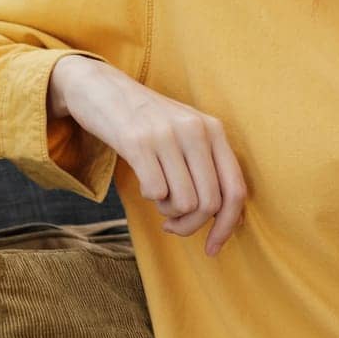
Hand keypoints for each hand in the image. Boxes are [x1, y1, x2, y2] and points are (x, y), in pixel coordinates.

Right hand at [50, 55, 247, 255]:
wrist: (102, 89)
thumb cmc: (148, 122)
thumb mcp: (187, 135)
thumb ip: (208, 168)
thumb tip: (229, 219)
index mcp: (214, 130)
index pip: (235, 190)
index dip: (227, 227)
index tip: (212, 248)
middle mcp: (196, 130)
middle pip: (209, 204)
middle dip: (190, 226)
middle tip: (172, 225)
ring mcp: (168, 135)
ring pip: (184, 203)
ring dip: (168, 212)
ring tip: (158, 197)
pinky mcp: (138, 142)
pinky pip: (156, 192)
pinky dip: (150, 198)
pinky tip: (145, 184)